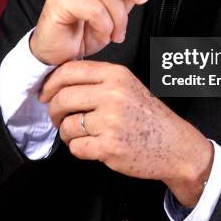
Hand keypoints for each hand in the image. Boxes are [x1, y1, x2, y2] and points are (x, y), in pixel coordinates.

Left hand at [39, 60, 213, 206]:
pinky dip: (79, 149)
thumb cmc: (150, 117)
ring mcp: (111, 120)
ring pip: (67, 125)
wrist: (174, 145)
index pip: (70, 71)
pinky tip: (93, 146)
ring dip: (67, 133)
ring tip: (81, 135)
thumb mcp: (128, 86)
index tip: (46, 94)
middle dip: (53, 111)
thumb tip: (61, 82)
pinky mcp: (109, 146)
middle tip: (58, 118)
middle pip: (63, 97)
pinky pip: (76, 147)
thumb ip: (99, 80)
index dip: (51, 83)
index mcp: (117, 75)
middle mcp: (113, 94)